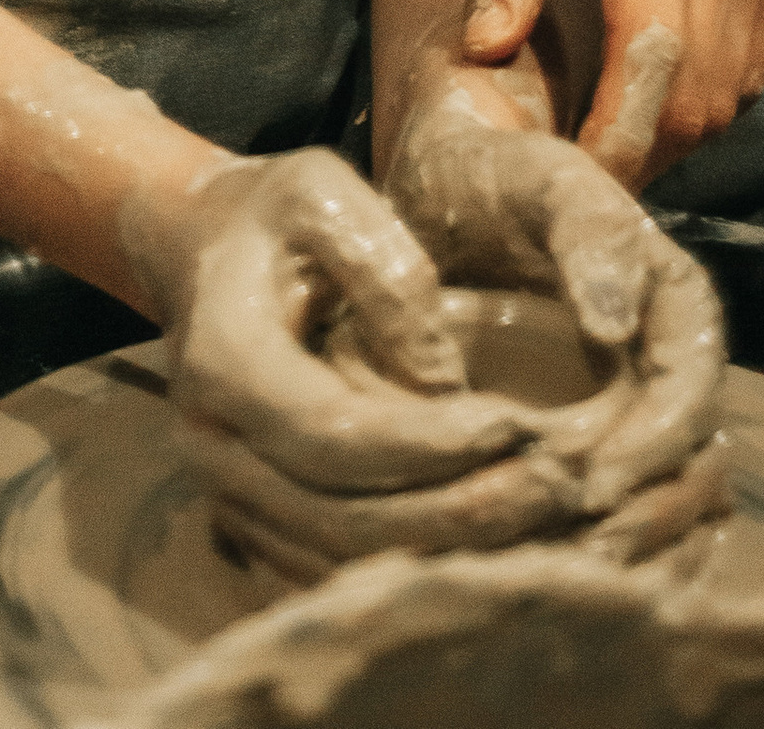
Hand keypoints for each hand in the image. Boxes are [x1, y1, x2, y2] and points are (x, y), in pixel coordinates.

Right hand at [157, 147, 552, 578]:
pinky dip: (422, 568)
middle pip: (345, 518)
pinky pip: (341, 573)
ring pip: (346, 562)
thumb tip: (445, 382)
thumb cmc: (275, 215)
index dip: (430, 443)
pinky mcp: (256, 529)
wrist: (203, 251)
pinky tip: (501, 540)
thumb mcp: (326, 192)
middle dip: (461, 510)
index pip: (332, 433)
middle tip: (560, 484)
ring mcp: (228, 498)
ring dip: (453, 552)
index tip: (519, 424)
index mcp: (222, 360)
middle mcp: (211, 447)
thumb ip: (387, 271)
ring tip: (549, 515)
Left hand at [386, 77, 726, 535]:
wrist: (446, 181)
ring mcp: (631, 401)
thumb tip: (617, 324)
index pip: (689, 393)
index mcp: (675, 302)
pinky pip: (612, 498)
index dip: (651, 447)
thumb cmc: (494, 173)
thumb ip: (589, 231)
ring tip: (551, 569)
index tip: (591, 484)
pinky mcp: (591, 431)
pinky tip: (536, 562)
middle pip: (683, 462)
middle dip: (637, 510)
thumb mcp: (542, 177)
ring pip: (655, 493)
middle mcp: (666, 360)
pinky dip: (586, 533)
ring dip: (615, 535)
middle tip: (571, 550)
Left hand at [464, 0, 763, 182]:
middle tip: (582, 177)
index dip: (617, 143)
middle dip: (645, 152)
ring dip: (681, 129)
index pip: (647, 66)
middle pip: (699, 95)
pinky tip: (659, 90)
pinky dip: (714, 89)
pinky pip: (757, 52)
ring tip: (614, 140)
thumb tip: (484, 51)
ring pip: (736, 85)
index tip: (575, 184)